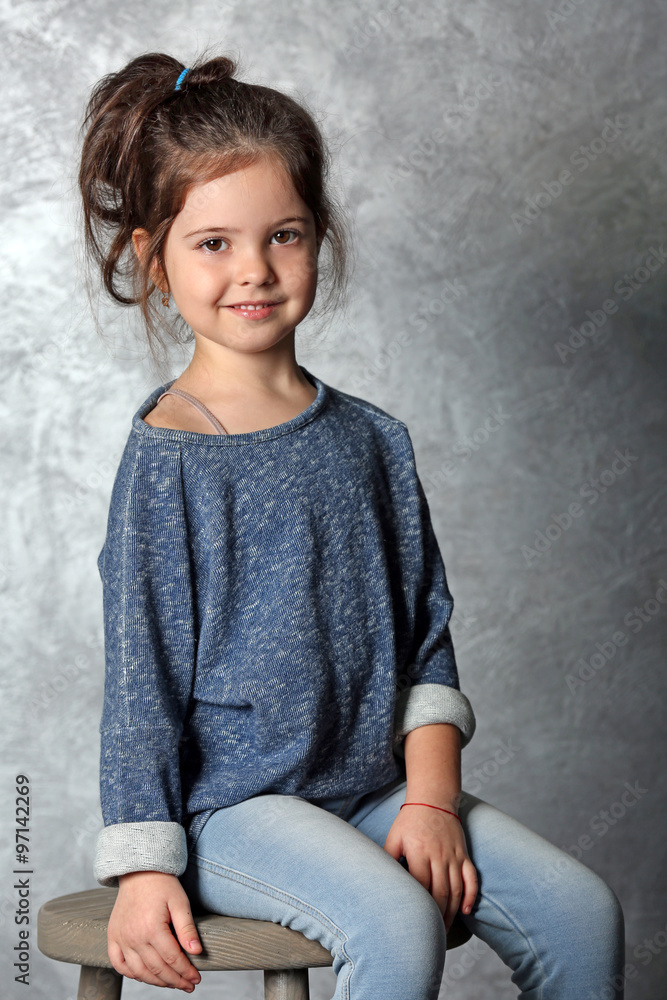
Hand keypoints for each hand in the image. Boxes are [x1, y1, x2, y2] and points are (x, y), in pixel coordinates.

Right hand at [108, 871, 202, 990]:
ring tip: (171, 983)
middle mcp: (134, 937)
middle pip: (157, 969)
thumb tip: (196, 952)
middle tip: (188, 985)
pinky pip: (119, 965)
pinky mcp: (113, 937)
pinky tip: (145, 976)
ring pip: (139, 972)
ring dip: (156, 982)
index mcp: (152, 928)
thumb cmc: (162, 885)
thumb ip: (187, 929)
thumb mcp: (180, 902)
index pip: (172, 959)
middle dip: (175, 980)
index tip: (196, 978)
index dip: (186, 972)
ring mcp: (121, 938)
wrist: (139, 871)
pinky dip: (132, 974)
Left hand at [383, 804, 477, 931]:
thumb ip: (388, 858)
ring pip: (456, 890)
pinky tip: (466, 911)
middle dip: (437, 916)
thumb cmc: (410, 820)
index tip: (415, 920)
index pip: (421, 885)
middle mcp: (439, 856)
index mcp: (419, 852)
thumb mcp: (394, 837)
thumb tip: (380, 879)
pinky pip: (471, 878)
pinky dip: (471, 896)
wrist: (433, 799)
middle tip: (431, 933)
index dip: (420, 905)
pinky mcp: (464, 854)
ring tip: (445, 929)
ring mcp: (454, 856)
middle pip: (440, 893)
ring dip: (452, 912)